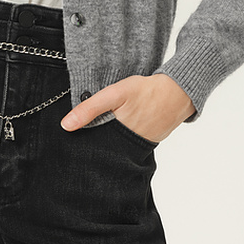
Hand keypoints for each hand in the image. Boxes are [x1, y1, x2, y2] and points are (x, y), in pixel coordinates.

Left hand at [60, 72, 195, 142]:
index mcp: (116, 138)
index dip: (81, 147)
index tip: (70, 144)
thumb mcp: (114, 94)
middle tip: (84, 139)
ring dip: (107, 143)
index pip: (92, 150)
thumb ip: (90, 109)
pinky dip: (121, 140)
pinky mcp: (147, 144)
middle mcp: (128, 148)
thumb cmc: (145, 92)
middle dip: (93, 147)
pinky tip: (118, 130)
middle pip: (103, 152)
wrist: (178, 93)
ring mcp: (139, 148)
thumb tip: (65, 126)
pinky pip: (128, 146)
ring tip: (101, 134)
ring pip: (115, 150)